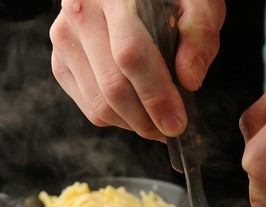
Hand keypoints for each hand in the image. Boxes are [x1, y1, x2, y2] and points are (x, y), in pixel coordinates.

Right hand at [50, 0, 225, 139]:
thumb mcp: (197, 3)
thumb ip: (199, 34)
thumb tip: (188, 79)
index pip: (130, 55)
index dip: (155, 95)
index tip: (176, 122)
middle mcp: (81, 14)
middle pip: (113, 87)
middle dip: (147, 120)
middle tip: (172, 129)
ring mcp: (66, 41)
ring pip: (100, 105)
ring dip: (134, 124)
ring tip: (157, 122)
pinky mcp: (61, 64)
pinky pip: (91, 108)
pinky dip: (119, 120)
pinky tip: (138, 111)